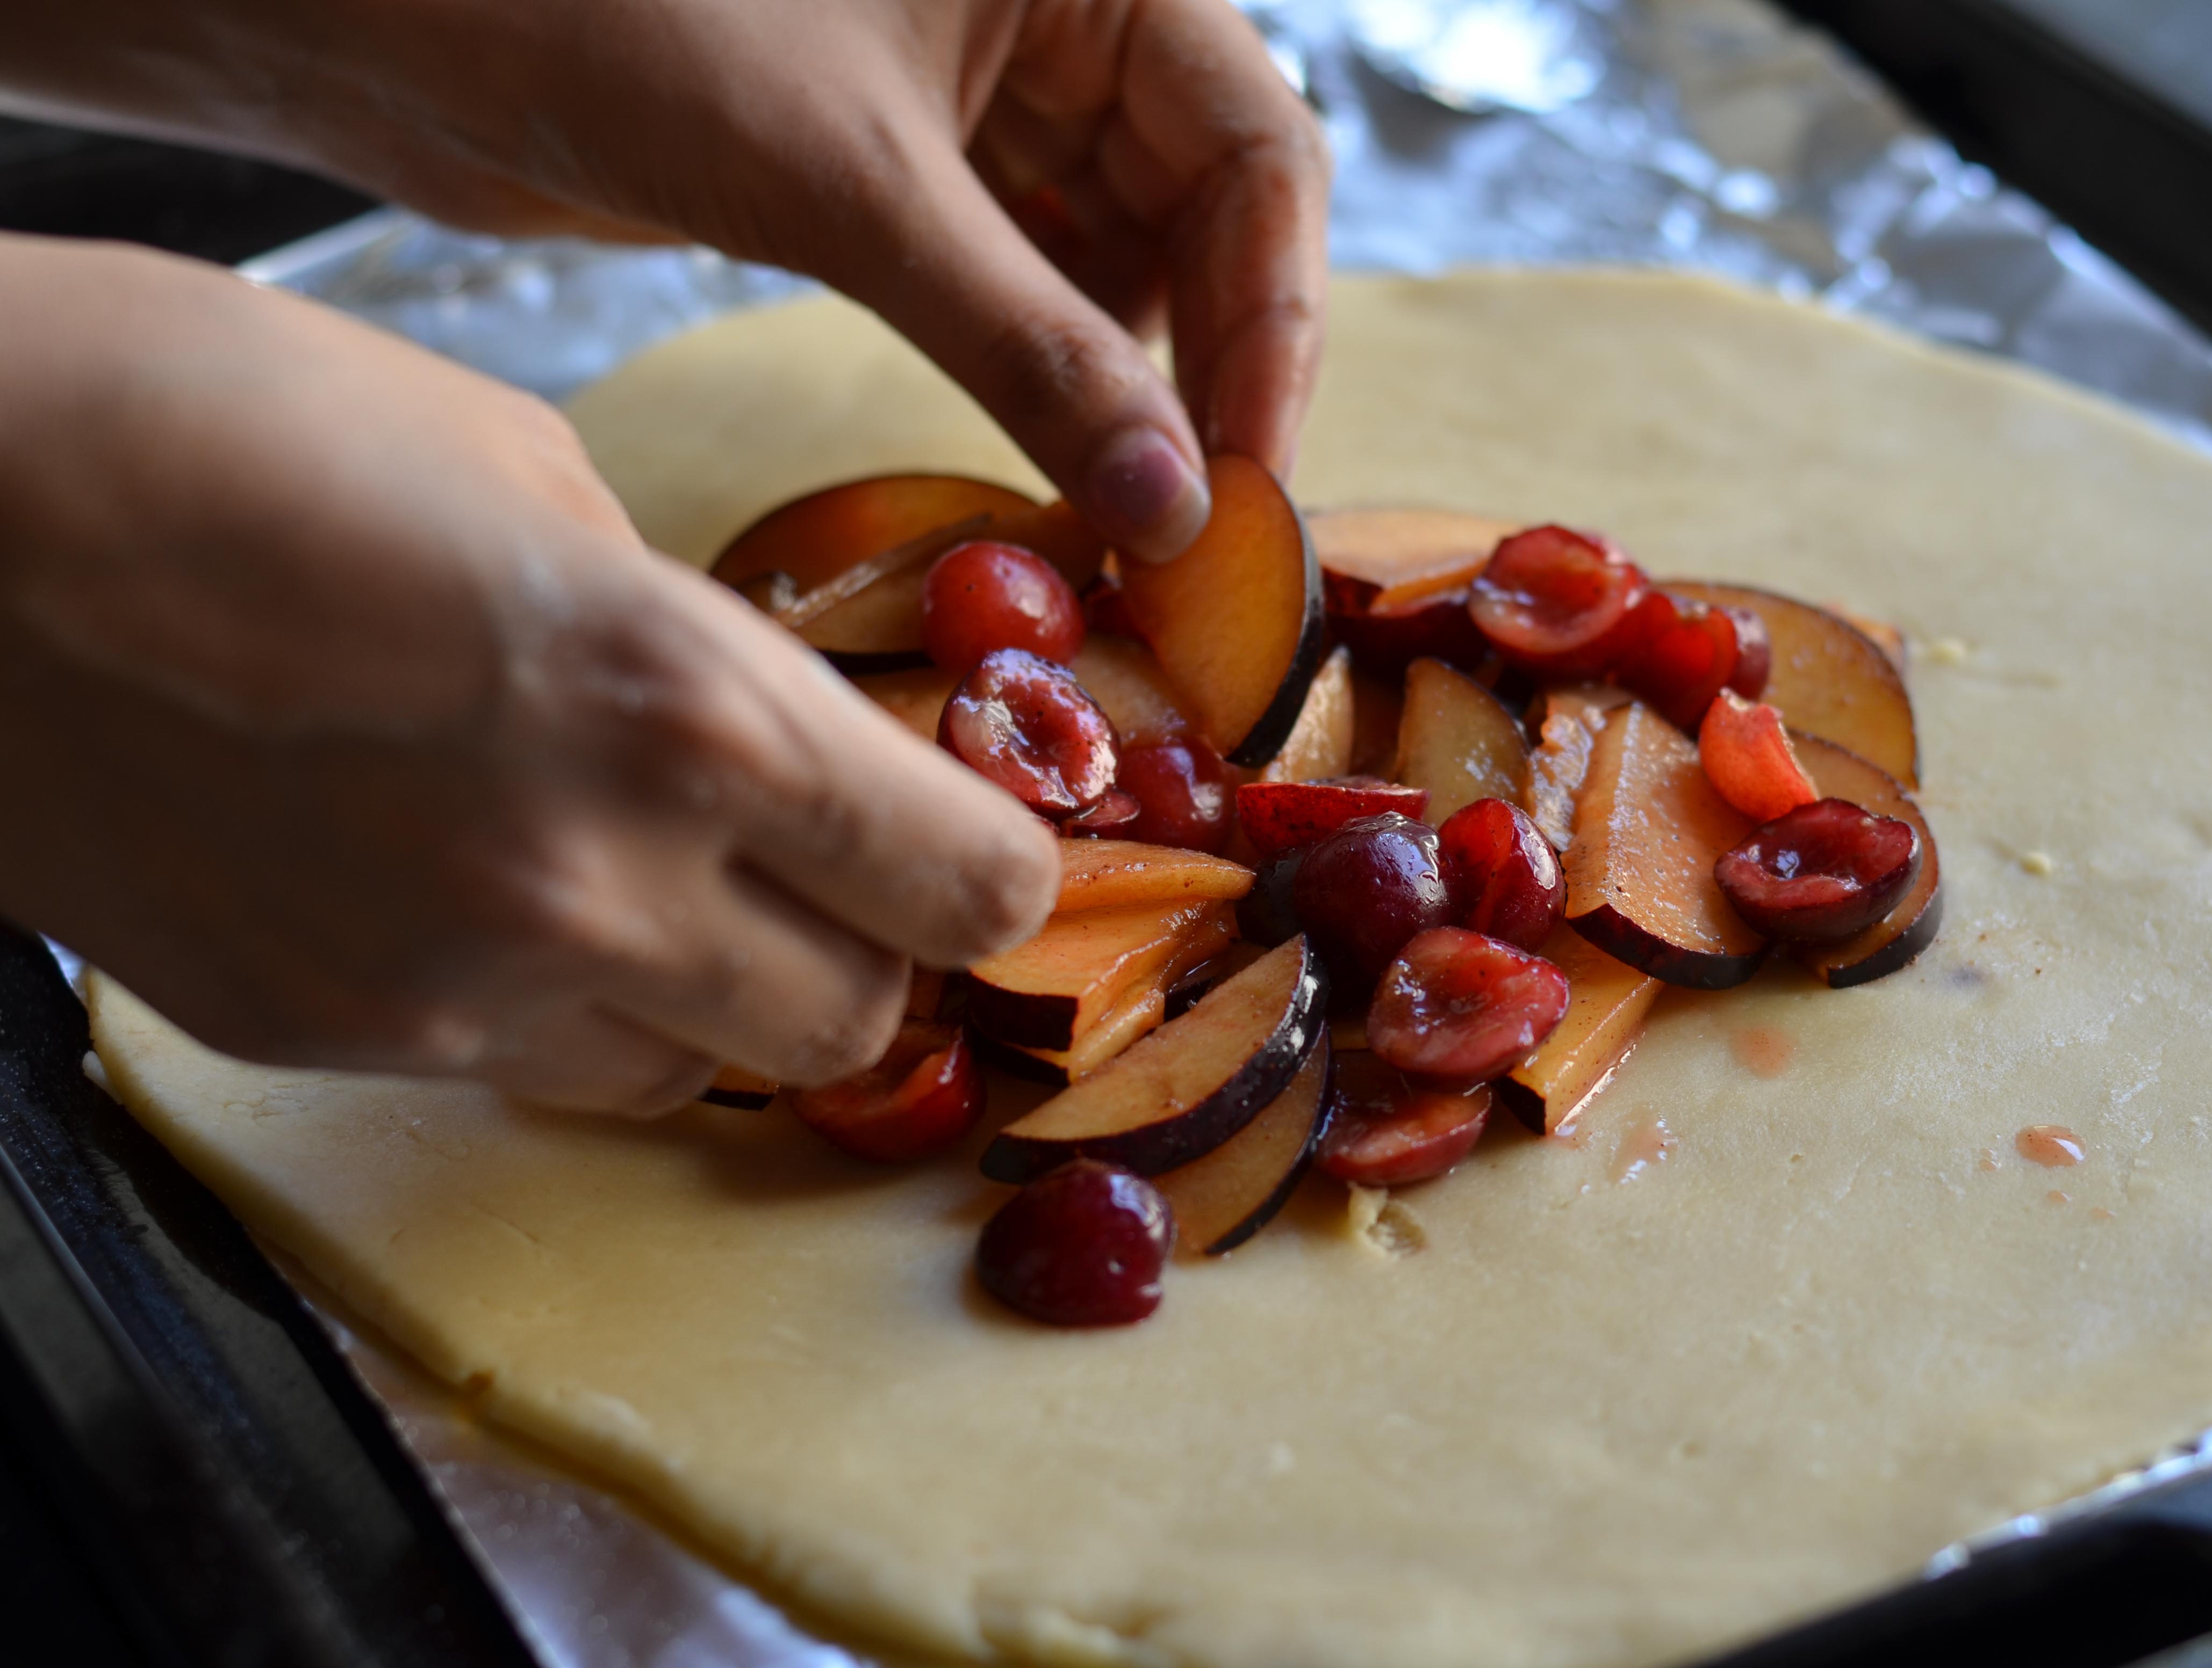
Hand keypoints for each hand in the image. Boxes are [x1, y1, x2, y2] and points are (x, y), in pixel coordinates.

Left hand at [0, 0, 1331, 561]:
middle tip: (1194, 534)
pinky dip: (1046, 377)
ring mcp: (983, 98)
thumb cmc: (617, 13)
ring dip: (1130, 390)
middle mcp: (1055, 20)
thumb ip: (1029, 342)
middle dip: (1208, 371)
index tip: (1247, 480)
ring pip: (1122, 261)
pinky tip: (1050, 465)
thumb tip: (1173, 503)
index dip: (1272, 321)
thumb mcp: (853, 186)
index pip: (1255, 149)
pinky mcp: (909, 169)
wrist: (401, 12)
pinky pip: (1028, 283)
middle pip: (1207, 212)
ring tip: (1123, 522)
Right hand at [0, 236, 1059, 1113]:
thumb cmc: (220, 422)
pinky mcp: (332, 1043)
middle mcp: (594, 882)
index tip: (975, 827)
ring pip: (704, 1078)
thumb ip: (686, 632)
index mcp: (683, 705)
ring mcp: (452, 990)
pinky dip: (569, 1016)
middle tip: (827, 864)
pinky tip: (495, 899)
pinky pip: (536, 1073)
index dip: (998, 865)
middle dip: (873, 945)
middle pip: (862, 1020)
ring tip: (651, 879)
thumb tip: (768, 722)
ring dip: (722, 997)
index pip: (973, 886)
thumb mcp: (530, 473)